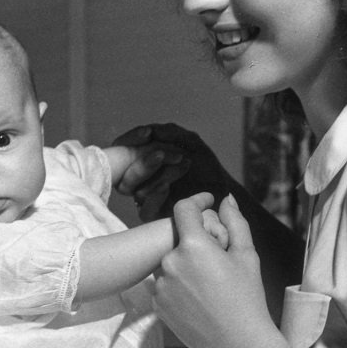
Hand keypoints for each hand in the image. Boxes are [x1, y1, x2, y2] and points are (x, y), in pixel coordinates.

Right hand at [112, 123, 234, 221]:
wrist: (223, 189)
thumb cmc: (205, 165)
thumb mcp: (190, 142)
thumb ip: (170, 133)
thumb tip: (149, 130)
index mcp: (140, 159)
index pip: (122, 148)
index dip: (131, 140)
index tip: (148, 133)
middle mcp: (138, 179)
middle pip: (124, 171)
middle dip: (143, 161)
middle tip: (162, 153)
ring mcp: (145, 198)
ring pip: (137, 190)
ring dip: (158, 175)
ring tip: (182, 163)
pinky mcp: (155, 217)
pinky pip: (145, 210)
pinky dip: (155, 196)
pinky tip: (167, 186)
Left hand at [153, 193, 275, 347]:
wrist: (237, 345)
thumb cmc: (247, 298)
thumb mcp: (247, 256)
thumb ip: (235, 222)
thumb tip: (225, 200)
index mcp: (193, 245)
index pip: (184, 209)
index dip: (196, 201)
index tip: (207, 201)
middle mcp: (169, 261)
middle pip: (179, 239)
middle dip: (197, 243)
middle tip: (219, 259)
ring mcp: (160, 284)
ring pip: (172, 263)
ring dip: (186, 265)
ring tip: (210, 285)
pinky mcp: (157, 304)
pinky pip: (166, 285)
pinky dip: (179, 286)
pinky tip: (200, 299)